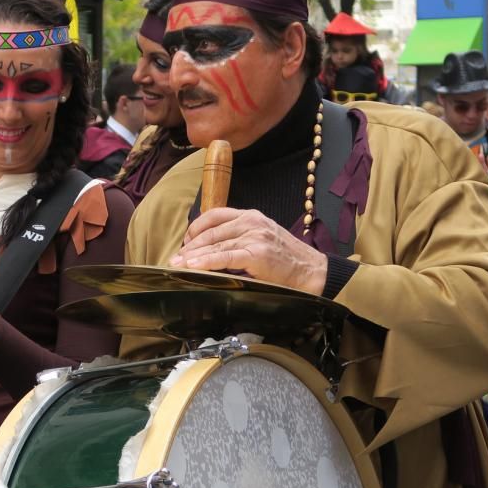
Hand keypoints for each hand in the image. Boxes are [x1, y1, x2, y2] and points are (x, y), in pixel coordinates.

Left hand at [169, 207, 328, 294]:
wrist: (312, 271)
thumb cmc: (287, 259)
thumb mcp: (263, 238)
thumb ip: (240, 238)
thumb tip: (212, 250)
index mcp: (251, 216)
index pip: (214, 216)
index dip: (195, 229)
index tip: (185, 243)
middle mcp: (251, 222)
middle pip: (210, 231)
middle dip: (189, 246)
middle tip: (175, 258)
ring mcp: (254, 236)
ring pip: (214, 244)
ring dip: (193, 256)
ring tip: (178, 264)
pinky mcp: (256, 254)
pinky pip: (225, 256)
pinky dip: (207, 261)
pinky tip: (194, 266)